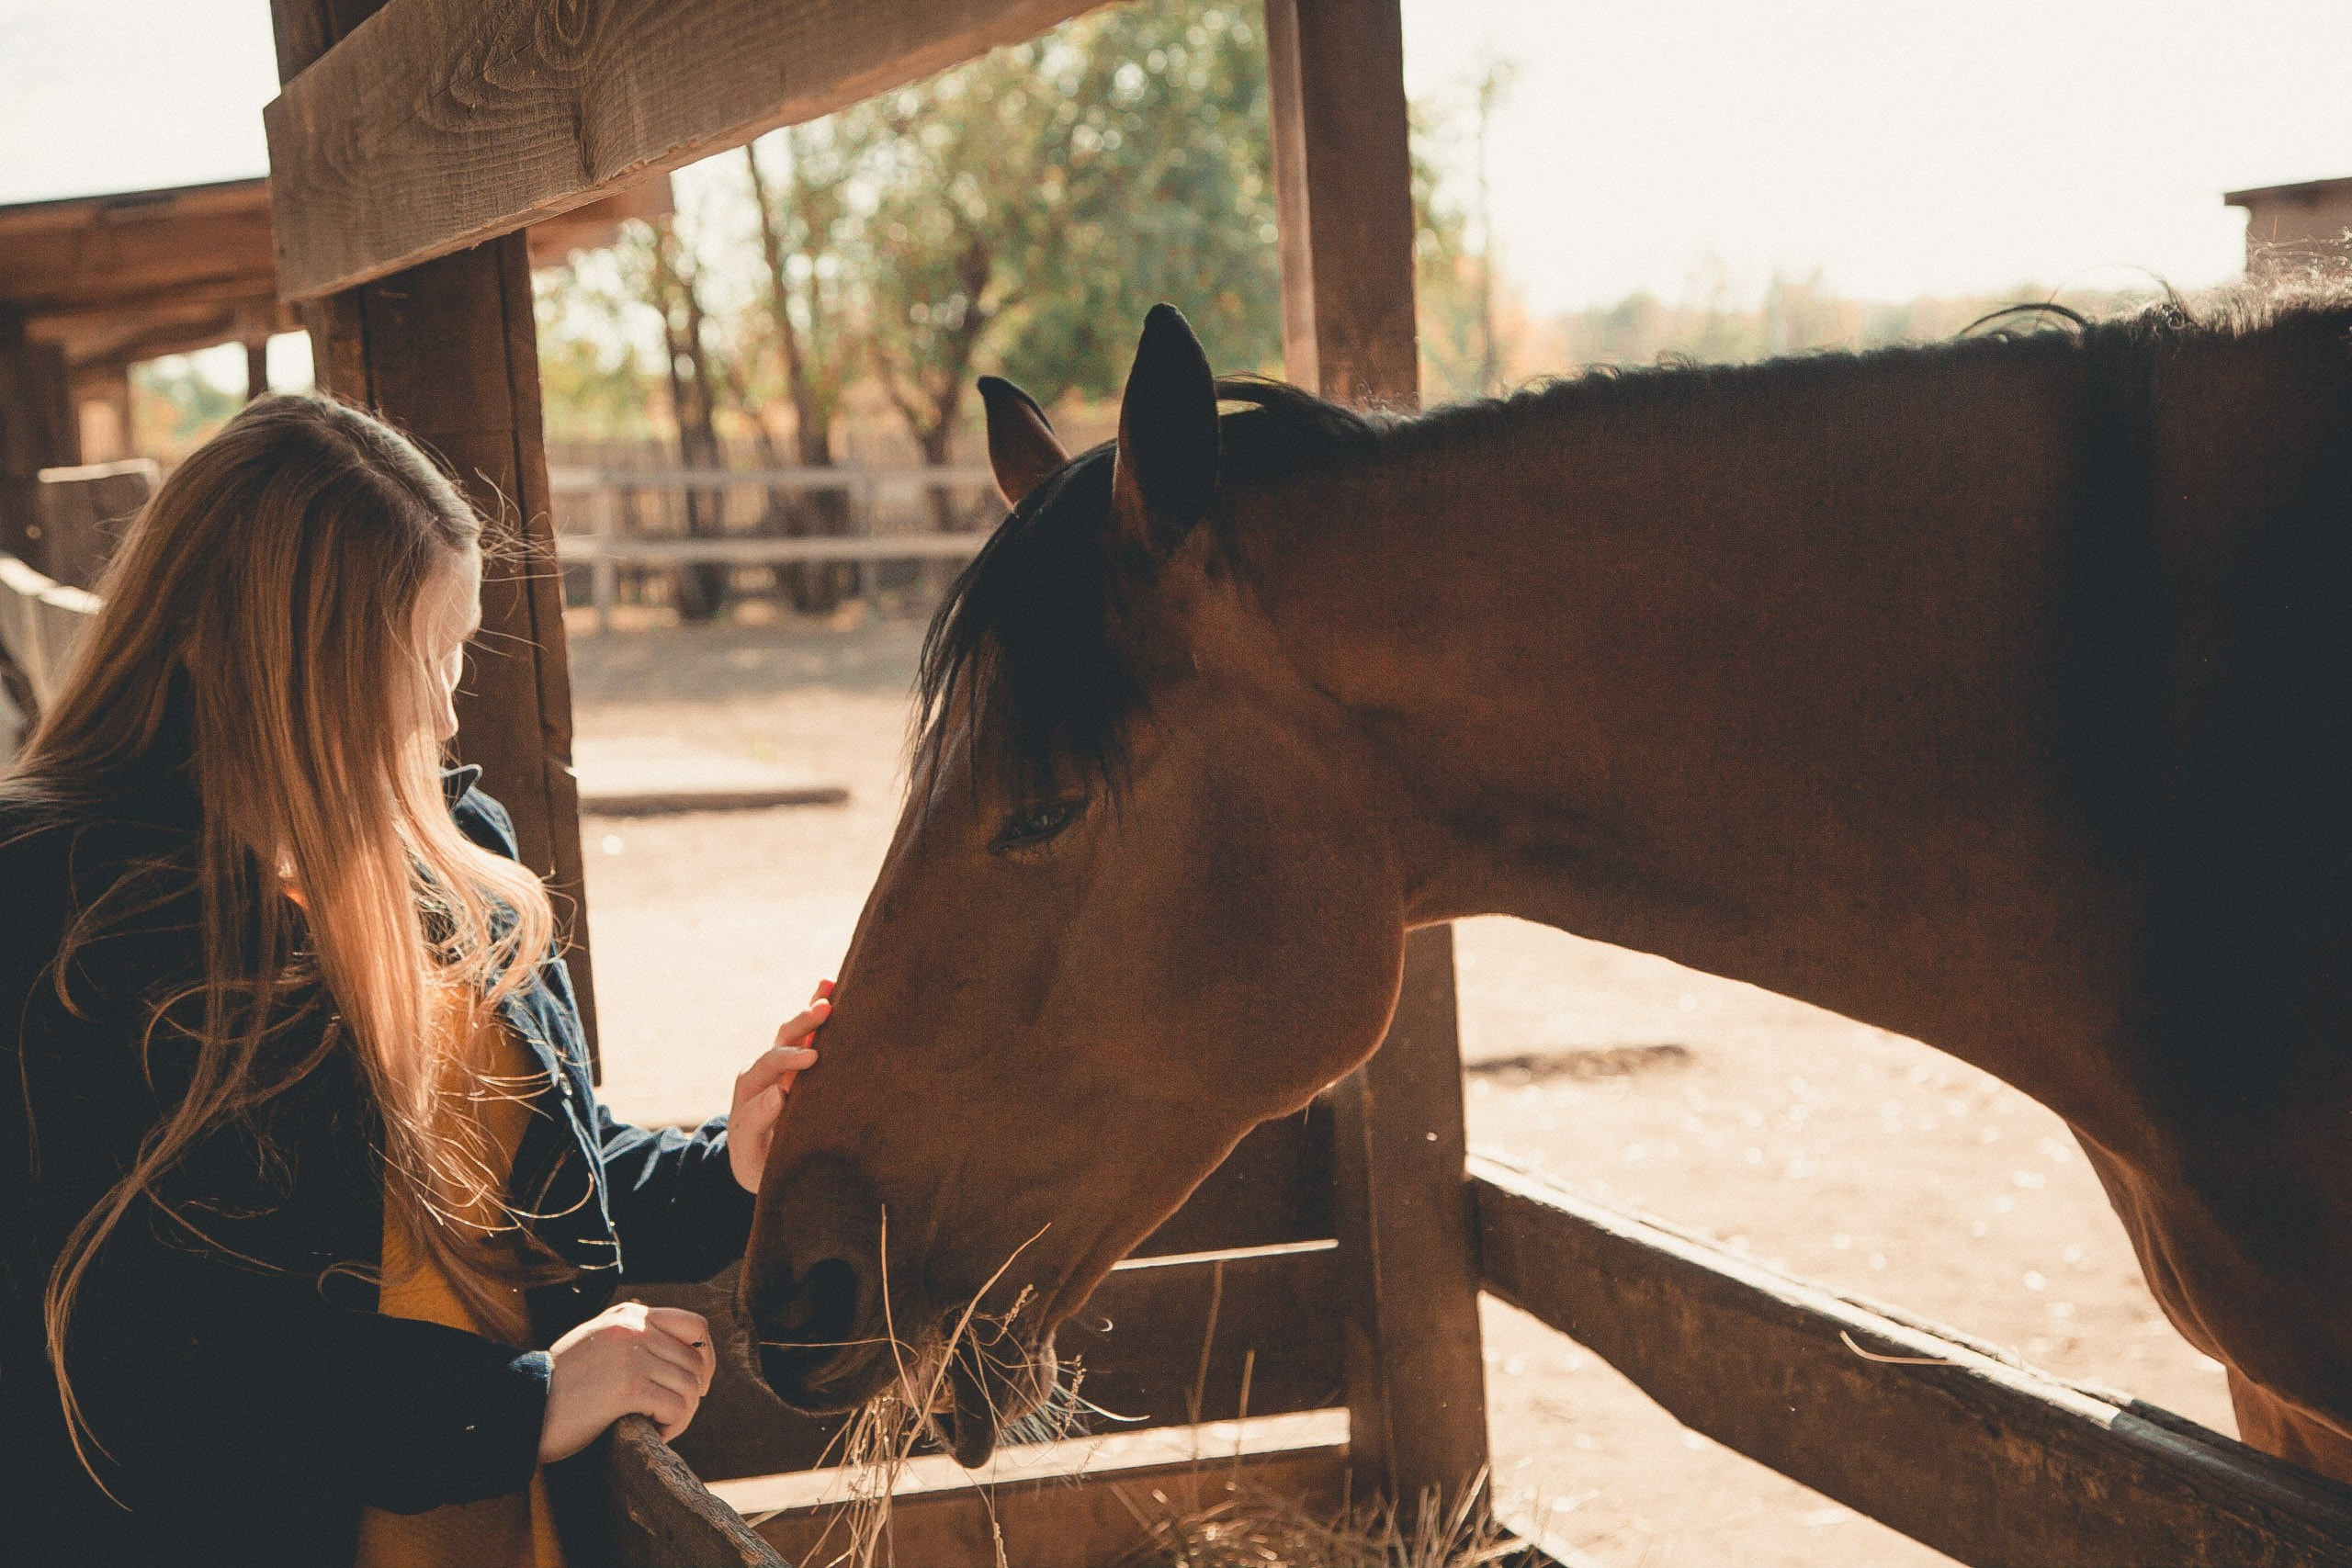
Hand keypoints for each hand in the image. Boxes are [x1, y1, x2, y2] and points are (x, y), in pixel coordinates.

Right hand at [537, 1301, 715, 1461]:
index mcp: (629, 1315)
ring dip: (682, 1414)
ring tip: (660, 1426)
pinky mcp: (627, 1387)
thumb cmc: (559, 1385)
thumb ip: (634, 1339)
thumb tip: (683, 1355)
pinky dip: (673, 1426)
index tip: (698, 1383)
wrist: (519, 1407)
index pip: (694, 1326)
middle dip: (692, 1393)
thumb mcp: (598, 1343)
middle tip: (672, 1415)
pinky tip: (653, 1433)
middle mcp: (634, 1327)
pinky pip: (676, 1408)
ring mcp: (631, 1355)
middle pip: (696, 1361)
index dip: (705, 1357)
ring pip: (690, 1387)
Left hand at [730, 979, 831, 1194]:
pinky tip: (831, 988)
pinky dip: (816, 1013)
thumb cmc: (754, 1160)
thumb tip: (778, 1092)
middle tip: (824, 1010)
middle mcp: (763, 1071)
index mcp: (750, 1089)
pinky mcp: (797, 1066)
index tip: (812, 1058)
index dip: (788, 1060)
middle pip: (780, 1040)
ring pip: (793, 1032)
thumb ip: (757, 1121)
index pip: (767, 1067)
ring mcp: (781, 1066)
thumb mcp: (750, 1149)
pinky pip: (806, 1035)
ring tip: (829, 988)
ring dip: (811, 1011)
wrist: (755, 1160)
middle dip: (802, 1025)